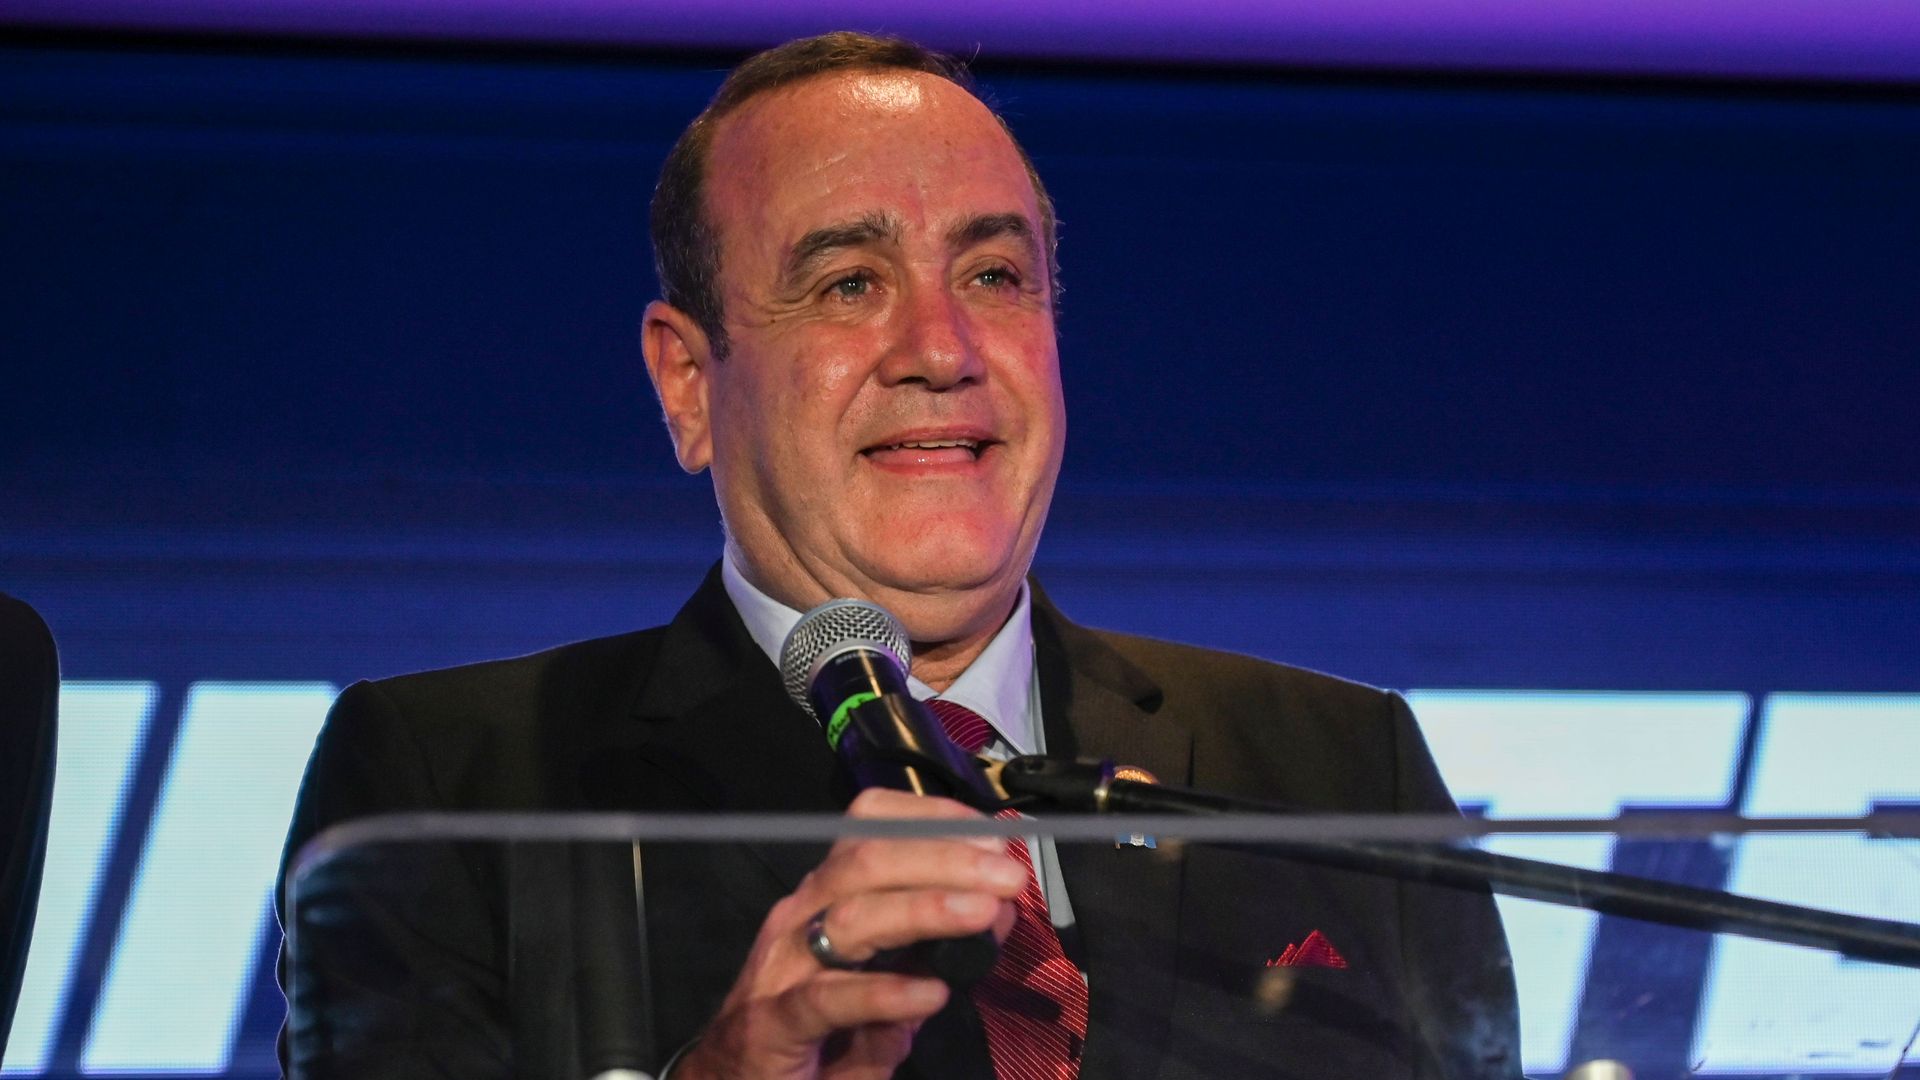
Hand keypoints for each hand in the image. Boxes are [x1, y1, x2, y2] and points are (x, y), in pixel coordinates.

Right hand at [673, 789, 1024, 1079]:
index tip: (990, 834)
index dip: (931, 818)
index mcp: (826, 894)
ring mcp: (784, 967)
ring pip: (852, 917)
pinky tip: (930, 993)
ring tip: (982, 915)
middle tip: (1006, 875)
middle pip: (868, 861)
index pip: (869, 825)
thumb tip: (993, 917)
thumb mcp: (884, 980)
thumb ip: (932, 952)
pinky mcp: (774, 1024)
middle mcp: (801, 916)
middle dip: (944, 858)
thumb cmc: (813, 1028)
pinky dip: (884, 992)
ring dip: (925, 908)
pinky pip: (829, 998)